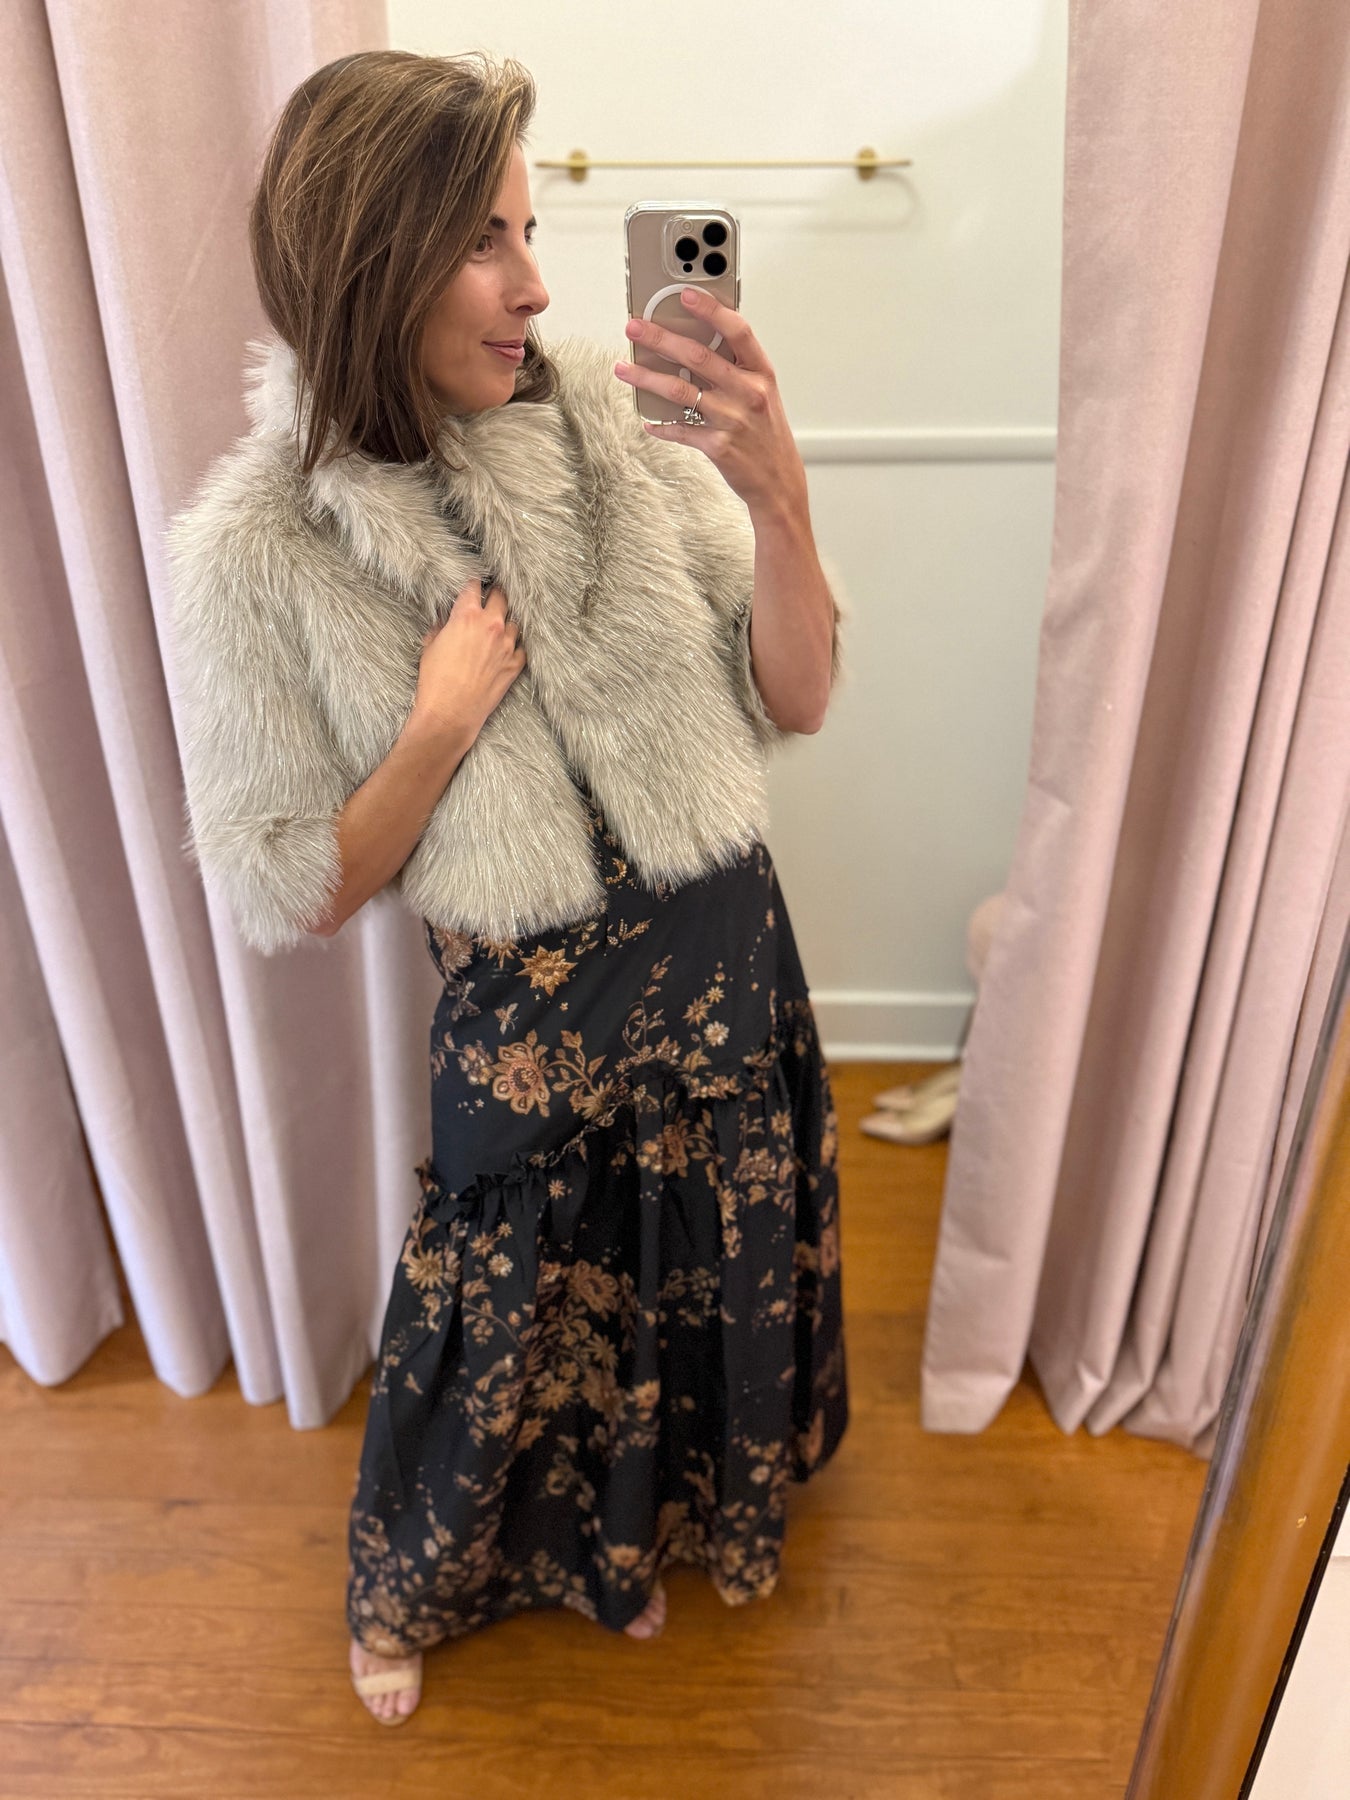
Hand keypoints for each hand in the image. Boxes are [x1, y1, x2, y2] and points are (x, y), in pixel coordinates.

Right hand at [413, 578, 525, 743]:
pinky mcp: (516, 664)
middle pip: (501, 597)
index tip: (474, 584)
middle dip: (496, 594)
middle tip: (493, 595)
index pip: (474, 586)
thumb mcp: (430, 647)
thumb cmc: (436, 681)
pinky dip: (516, 645)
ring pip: (515, 621)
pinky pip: (522, 647)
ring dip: (507, 620)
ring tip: (500, 624)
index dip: (473, 583)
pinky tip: (508, 648)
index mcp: (467, 616)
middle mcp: (491, 625)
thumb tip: (444, 622)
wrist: (451, 713)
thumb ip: (440, 628)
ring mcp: (507, 644)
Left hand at [612, 287, 808, 517]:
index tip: (685, 294)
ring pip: (680, 391)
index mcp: (761, 373)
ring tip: (624, 368)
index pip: (737, 330)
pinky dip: (660, 424)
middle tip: (635, 328)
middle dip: (660, 338)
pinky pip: (679, 429)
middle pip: (697, 356)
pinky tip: (647, 420)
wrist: (779, 481)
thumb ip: (736, 367)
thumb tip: (694, 342)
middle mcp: (748, 392)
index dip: (711, 309)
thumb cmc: (767, 433)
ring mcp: (732, 419)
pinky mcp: (717, 446)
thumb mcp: (763, 393)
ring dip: (646, 378)